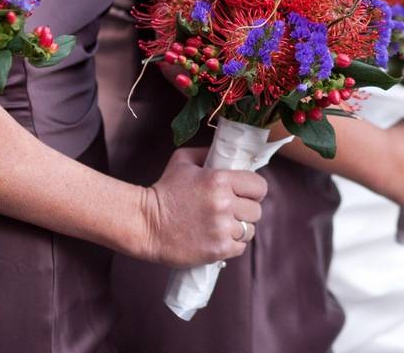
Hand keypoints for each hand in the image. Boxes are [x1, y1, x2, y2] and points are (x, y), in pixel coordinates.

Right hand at [138, 147, 267, 266]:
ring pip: (249, 230)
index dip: (254, 191)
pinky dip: (232, 244)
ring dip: (239, 228)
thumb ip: (207, 154)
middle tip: (231, 211)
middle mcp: (224, 204)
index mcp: (220, 180)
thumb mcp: (182, 161)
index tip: (245, 194)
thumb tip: (226, 154)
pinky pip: (240, 247)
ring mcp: (222, 228)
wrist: (144, 223)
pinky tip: (219, 238)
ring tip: (223, 226)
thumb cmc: (163, 190)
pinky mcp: (217, 249)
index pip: (259, 186)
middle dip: (246, 210)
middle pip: (256, 210)